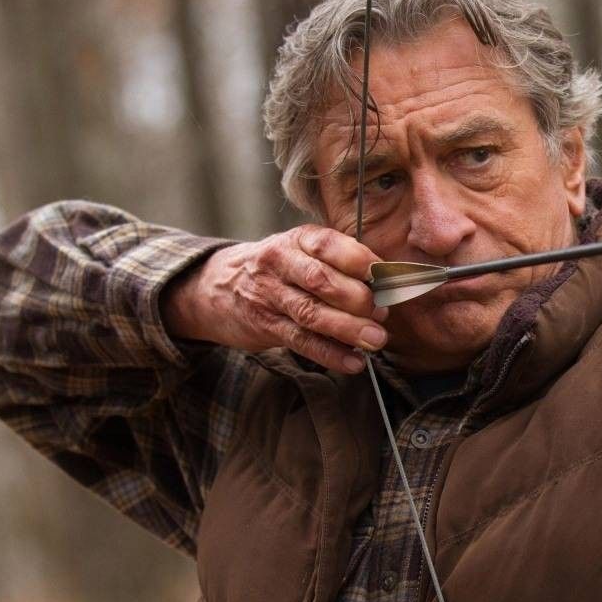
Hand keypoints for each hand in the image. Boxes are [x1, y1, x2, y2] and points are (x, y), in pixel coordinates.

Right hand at [161, 225, 386, 372]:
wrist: (216, 285)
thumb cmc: (278, 268)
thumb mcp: (301, 251)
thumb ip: (338, 263)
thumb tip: (385, 285)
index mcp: (297, 240)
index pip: (328, 244)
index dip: (359, 260)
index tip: (385, 276)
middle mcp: (279, 263)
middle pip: (321, 280)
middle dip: (357, 298)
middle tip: (382, 313)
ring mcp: (269, 295)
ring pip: (311, 313)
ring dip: (348, 329)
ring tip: (376, 340)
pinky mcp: (265, 326)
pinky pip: (300, 342)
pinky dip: (329, 354)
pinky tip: (353, 362)